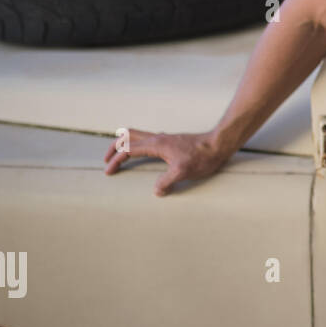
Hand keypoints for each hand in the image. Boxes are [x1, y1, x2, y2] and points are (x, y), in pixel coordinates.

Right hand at [103, 129, 231, 196]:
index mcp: (156, 144)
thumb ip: (166, 181)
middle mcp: (157, 137)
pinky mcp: (171, 141)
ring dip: (125, 143)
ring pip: (138, 135)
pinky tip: (143, 154)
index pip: (128, 149)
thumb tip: (156, 191)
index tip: (109, 171)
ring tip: (119, 155)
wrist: (218, 144)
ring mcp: (165, 138)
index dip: (116, 160)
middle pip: (128, 136)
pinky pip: (148, 139)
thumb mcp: (183, 172)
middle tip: (107, 160)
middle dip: (114, 147)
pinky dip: (138, 144)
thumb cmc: (202, 156)